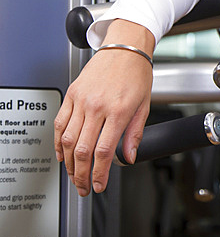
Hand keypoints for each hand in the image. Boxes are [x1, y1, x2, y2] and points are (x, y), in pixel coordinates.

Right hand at [54, 20, 154, 195]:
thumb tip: (130, 157)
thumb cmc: (137, 74)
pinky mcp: (71, 95)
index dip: (100, 173)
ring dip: (69, 163)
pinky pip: (59, 123)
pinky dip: (58, 142)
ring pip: (67, 140)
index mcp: (118, 111)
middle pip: (82, 150)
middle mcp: (97, 107)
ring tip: (74, 175)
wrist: (124, 49)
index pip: (104, 151)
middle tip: (84, 187)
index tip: (99, 185)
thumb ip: (135, 134)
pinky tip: (62, 154)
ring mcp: (81, 101)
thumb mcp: (144, 106)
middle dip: (82, 174)